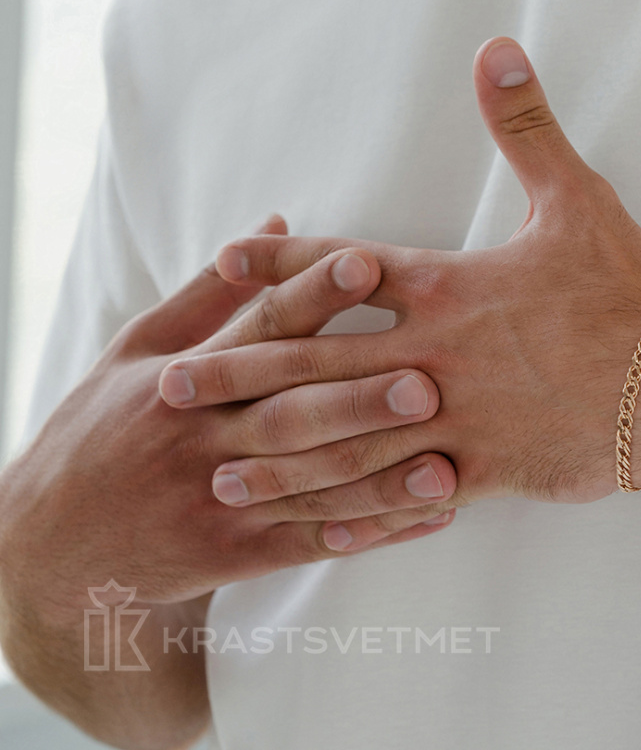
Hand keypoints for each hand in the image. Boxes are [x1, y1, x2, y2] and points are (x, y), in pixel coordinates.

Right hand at [0, 217, 456, 618]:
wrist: (54, 550)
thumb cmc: (106, 428)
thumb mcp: (138, 351)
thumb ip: (211, 292)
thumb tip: (275, 226)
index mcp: (183, 377)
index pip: (259, 329)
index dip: (313, 295)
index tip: (369, 265)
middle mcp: (203, 437)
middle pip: (291, 412)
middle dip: (359, 399)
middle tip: (428, 383)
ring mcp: (220, 501)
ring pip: (311, 486)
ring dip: (382, 479)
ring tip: (445, 466)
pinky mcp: (235, 554)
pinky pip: (312, 543)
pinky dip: (372, 532)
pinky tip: (429, 517)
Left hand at [167, 38, 640, 504]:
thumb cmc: (624, 291)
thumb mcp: (577, 196)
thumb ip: (526, 126)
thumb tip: (495, 49)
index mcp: (445, 286)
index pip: (343, 269)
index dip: (280, 263)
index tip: (223, 261)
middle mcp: (432, 353)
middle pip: (317, 362)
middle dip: (242, 374)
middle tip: (174, 388)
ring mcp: (452, 418)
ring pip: (346, 440)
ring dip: (279, 457)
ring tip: (220, 473)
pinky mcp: (482, 469)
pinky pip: (407, 493)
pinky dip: (361, 510)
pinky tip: (318, 529)